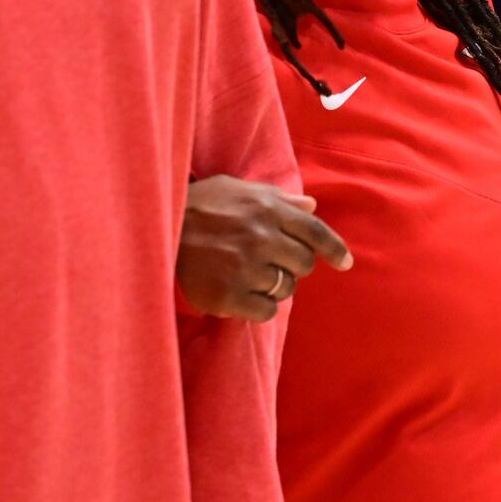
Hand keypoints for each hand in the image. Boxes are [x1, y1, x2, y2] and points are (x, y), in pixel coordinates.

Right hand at [177, 175, 350, 319]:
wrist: (155, 227)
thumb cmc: (200, 205)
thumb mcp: (238, 190)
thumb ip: (278, 200)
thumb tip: (312, 207)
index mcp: (267, 208)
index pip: (315, 231)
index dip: (335, 249)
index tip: (345, 263)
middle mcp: (261, 237)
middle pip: (304, 264)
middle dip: (293, 265)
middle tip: (269, 262)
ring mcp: (245, 268)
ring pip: (286, 289)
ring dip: (274, 286)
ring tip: (249, 275)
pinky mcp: (228, 296)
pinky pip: (265, 312)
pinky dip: (257, 307)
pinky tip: (240, 294)